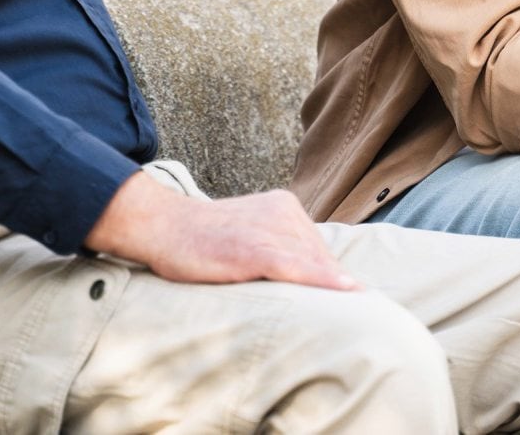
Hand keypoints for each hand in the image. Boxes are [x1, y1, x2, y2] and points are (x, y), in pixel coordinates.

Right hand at [84, 173, 357, 290]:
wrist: (164, 226)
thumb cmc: (203, 238)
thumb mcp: (248, 231)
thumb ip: (277, 244)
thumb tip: (308, 275)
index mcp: (283, 206)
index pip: (319, 248)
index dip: (329, 277)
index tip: (347, 301)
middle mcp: (282, 212)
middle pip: (321, 257)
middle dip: (333, 285)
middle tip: (354, 313)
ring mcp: (269, 229)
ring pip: (314, 264)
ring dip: (334, 289)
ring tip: (356, 313)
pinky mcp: (255, 250)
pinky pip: (297, 267)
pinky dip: (323, 280)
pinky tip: (348, 291)